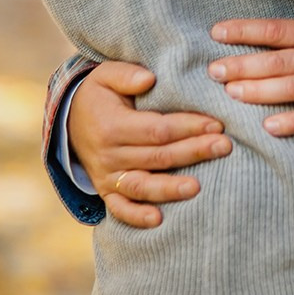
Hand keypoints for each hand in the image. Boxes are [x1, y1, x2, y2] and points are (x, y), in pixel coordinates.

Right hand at [68, 61, 231, 227]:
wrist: (69, 120)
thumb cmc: (99, 94)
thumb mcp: (106, 74)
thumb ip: (127, 74)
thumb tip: (149, 79)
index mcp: (113, 126)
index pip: (157, 129)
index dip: (188, 126)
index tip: (216, 123)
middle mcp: (109, 155)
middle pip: (157, 157)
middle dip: (194, 151)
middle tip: (224, 147)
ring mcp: (107, 176)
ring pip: (142, 186)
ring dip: (171, 188)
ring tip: (198, 187)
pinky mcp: (106, 191)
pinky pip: (120, 209)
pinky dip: (136, 216)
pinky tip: (158, 220)